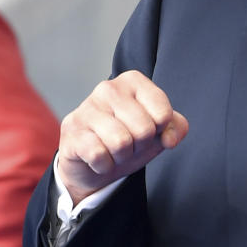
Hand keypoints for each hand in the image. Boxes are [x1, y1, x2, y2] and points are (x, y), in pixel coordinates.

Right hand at [57, 70, 188, 205]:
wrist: (93, 162)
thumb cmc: (130, 139)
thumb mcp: (158, 131)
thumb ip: (176, 128)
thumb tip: (170, 138)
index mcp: (133, 81)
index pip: (163, 113)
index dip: (160, 131)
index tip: (148, 130)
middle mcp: (108, 88)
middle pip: (144, 129)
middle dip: (140, 145)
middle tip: (130, 144)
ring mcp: (86, 107)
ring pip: (121, 142)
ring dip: (122, 156)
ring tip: (115, 151)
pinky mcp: (71, 130)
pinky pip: (99, 155)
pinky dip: (104, 165)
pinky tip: (99, 158)